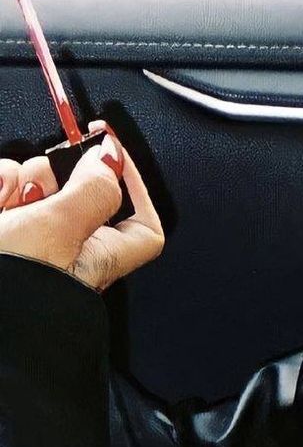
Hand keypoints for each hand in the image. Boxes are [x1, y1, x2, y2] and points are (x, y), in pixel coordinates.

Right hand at [0, 122, 164, 289]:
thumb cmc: (14, 290)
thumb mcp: (58, 230)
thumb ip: (92, 191)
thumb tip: (110, 159)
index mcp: (101, 258)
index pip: (143, 226)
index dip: (135, 188)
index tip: (113, 156)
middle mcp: (68, 251)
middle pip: (82, 193)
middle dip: (62, 174)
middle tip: (46, 175)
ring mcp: (29, 242)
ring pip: (39, 188)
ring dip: (24, 178)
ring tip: (9, 196)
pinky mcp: (3, 234)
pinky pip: (6, 191)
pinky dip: (0, 184)